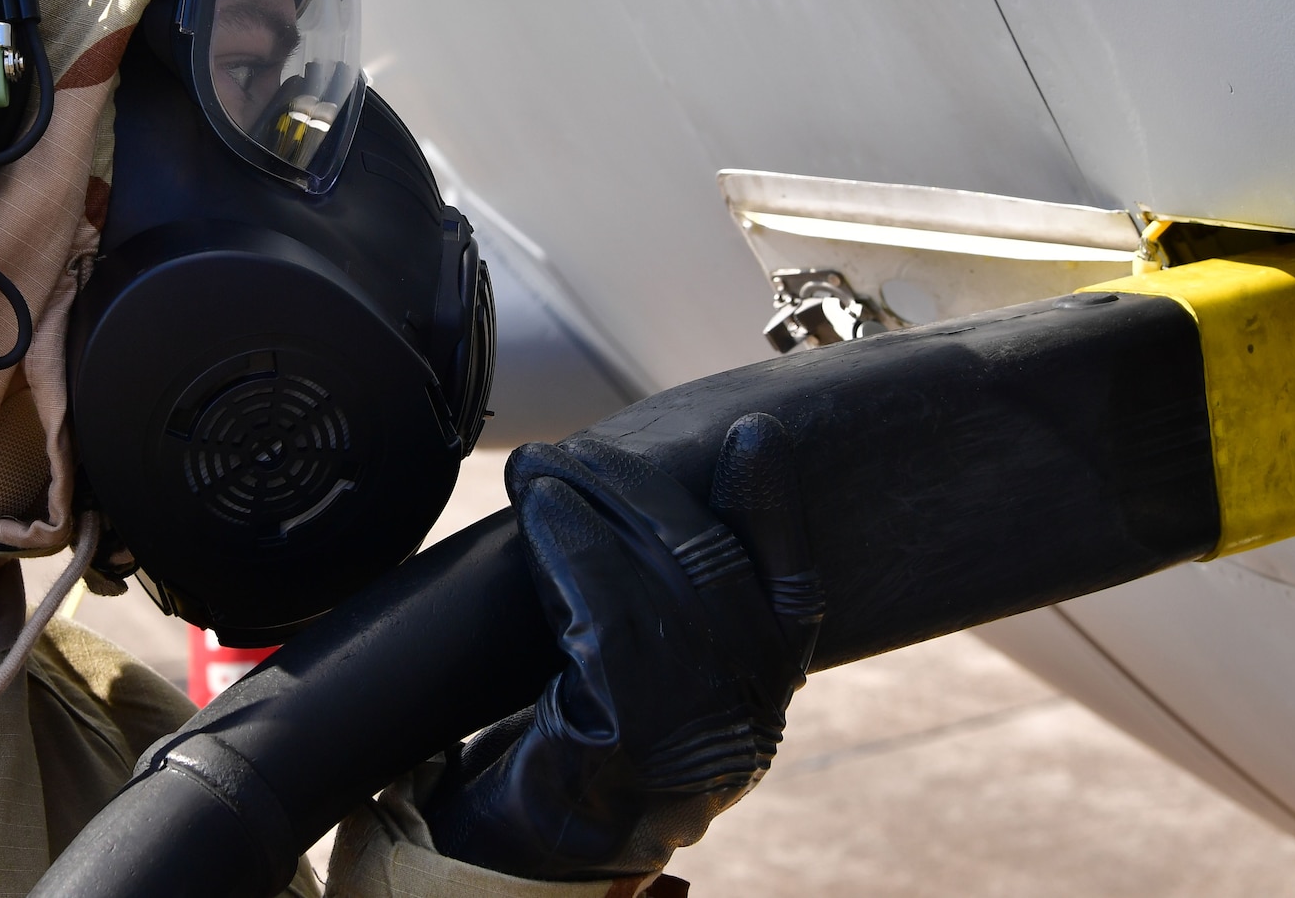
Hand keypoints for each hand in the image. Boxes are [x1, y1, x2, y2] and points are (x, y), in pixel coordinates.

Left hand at [424, 413, 822, 879]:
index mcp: (757, 707)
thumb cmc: (562, 755)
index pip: (794, 598)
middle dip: (642, 492)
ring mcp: (697, 753)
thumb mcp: (626, 674)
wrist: (500, 862)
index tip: (755, 438)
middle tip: (572, 449)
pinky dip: (575, 558)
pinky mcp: (633, 763)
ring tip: (543, 470)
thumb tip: (650, 488)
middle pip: (715, 576)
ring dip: (596, 511)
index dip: (778, 512)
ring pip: (661, 593)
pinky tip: (543, 519)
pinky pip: (609, 630)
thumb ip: (658, 604)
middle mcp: (746, 731)